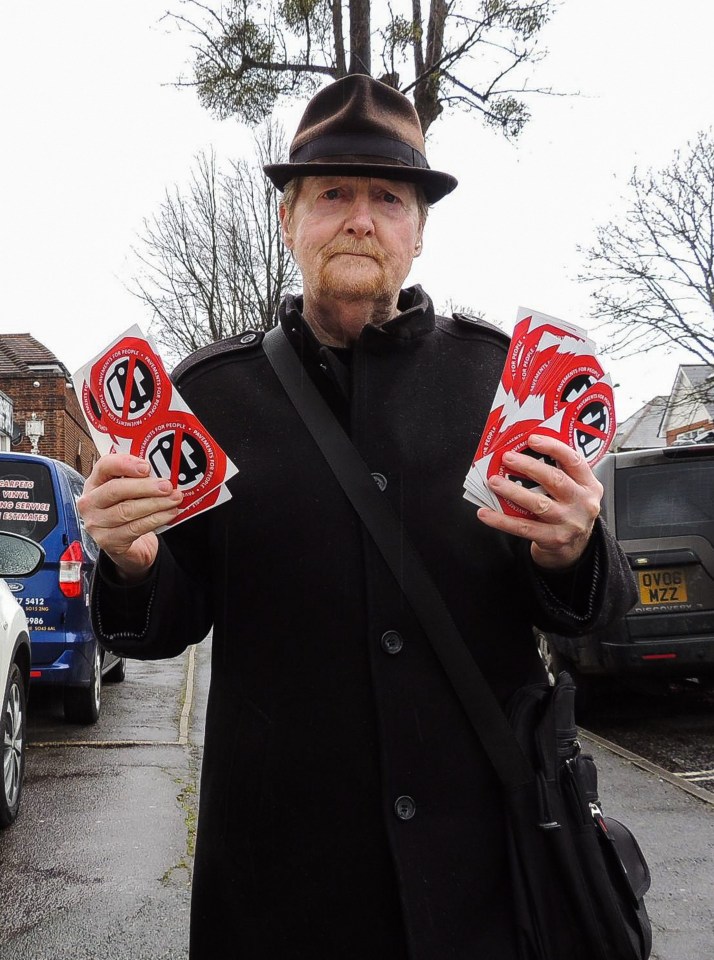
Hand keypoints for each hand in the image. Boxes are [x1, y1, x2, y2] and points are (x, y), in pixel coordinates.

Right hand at [78, 454, 182, 580]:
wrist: (127, 545)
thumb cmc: (128, 510)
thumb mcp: (129, 492)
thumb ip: (139, 479)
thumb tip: (163, 472)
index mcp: (95, 482)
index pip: (104, 466)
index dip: (125, 464)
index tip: (147, 467)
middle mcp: (90, 502)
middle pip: (115, 489)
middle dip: (145, 487)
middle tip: (167, 486)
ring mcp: (96, 523)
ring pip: (127, 510)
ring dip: (155, 503)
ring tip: (174, 499)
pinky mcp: (108, 541)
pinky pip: (135, 527)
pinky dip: (155, 519)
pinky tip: (169, 513)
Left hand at [476, 434, 602, 569]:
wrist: (575, 548)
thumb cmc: (569, 511)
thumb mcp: (575, 490)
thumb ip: (560, 472)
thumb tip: (523, 451)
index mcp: (589, 485)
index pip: (574, 460)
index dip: (553, 447)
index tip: (532, 439)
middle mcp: (583, 503)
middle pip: (555, 480)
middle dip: (529, 467)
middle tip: (507, 458)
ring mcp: (569, 523)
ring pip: (539, 504)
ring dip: (513, 491)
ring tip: (494, 482)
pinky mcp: (554, 539)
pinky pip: (523, 527)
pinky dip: (502, 520)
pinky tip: (485, 513)